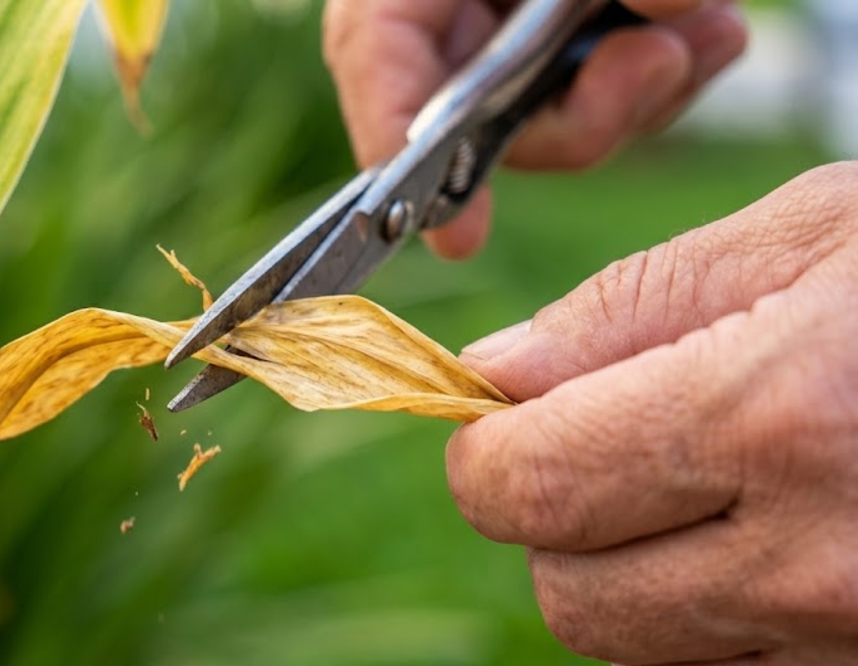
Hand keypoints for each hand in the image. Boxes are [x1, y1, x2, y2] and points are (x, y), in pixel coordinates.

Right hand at [323, 0, 746, 257]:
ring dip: (641, 93)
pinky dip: (672, 76)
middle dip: (578, 115)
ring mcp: (514, 35)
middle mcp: (453, 10)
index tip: (455, 232)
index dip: (398, 144)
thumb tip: (669, 7)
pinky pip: (616, 99)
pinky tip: (702, 32)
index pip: (374, 53)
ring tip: (696, 32)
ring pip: (555, 123)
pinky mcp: (575, 47)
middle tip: (651, 66)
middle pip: (476, 120)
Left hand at [446, 162, 857, 665]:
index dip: (490, 452)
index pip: (524, 484)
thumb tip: (494, 376)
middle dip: (562, 519)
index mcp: (781, 416)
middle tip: (624, 452)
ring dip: (637, 593)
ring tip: (720, 510)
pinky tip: (771, 577)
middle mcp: (824, 565)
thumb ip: (630, 310)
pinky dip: (710, 657)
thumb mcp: (816, 237)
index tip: (503, 425)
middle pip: (567, 589)